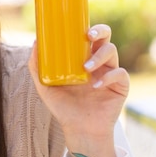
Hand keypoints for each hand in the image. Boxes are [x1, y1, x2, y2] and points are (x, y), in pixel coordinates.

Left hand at [28, 24, 129, 156]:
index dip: (86, 27)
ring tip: (86, 68)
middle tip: (88, 36)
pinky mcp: (120, 86)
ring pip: (112, 51)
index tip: (78, 26)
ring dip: (99, 56)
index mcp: (82, 58)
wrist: (79, 130)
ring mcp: (110, 72)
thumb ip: (37, 67)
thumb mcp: (44, 87)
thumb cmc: (63, 107)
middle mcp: (98, 62)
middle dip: (99, 31)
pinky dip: (109, 77)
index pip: (88, 36)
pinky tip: (96, 86)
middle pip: (105, 37)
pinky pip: (120, 73)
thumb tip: (35, 42)